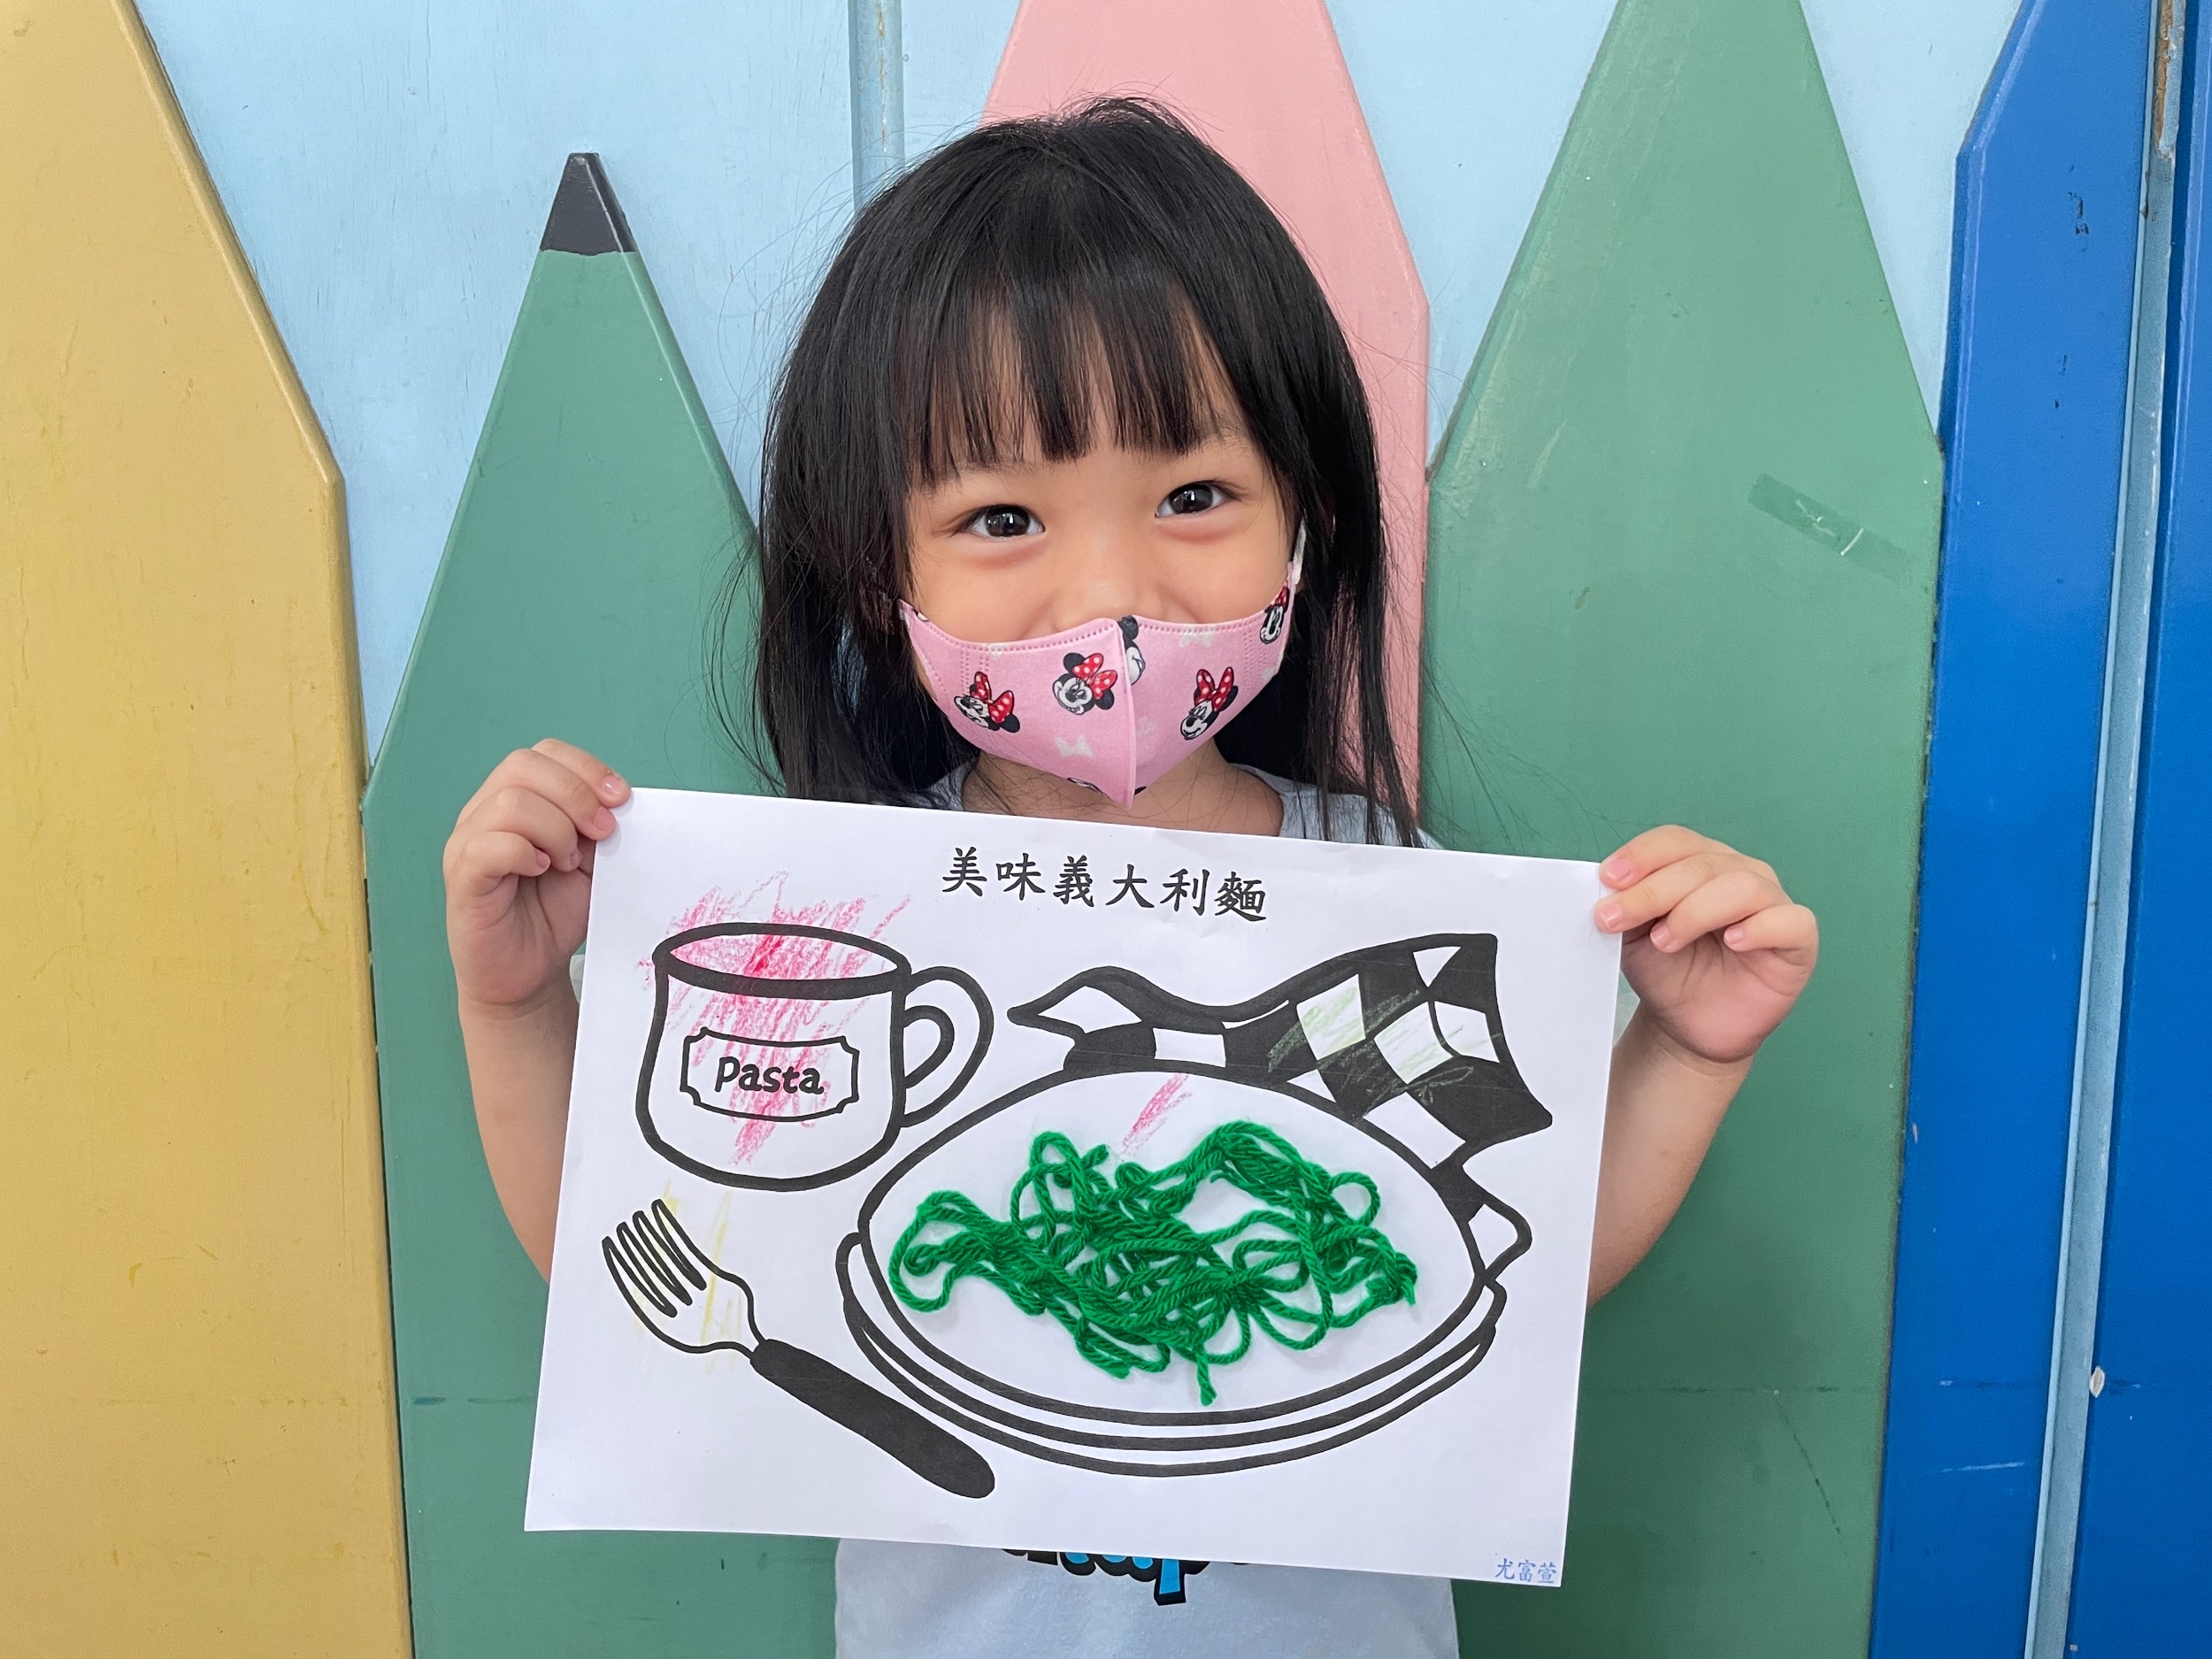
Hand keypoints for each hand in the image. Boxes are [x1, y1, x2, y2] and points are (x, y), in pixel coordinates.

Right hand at [443, 739, 629, 1012]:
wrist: (529, 973)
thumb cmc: (554, 914)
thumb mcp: (592, 861)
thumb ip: (598, 827)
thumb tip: (620, 801)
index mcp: (516, 799)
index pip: (544, 753)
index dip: (586, 768)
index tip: (621, 799)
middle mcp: (484, 812)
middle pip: (523, 766)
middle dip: (576, 795)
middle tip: (602, 833)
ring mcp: (467, 843)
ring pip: (509, 803)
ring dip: (555, 829)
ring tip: (567, 863)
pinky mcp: (462, 877)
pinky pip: (488, 846)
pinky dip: (526, 853)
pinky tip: (542, 871)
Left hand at [1594, 825, 1816, 1067]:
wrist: (1687, 1025)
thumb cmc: (1667, 971)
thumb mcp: (1632, 933)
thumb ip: (1624, 903)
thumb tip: (1604, 883)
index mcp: (1700, 862)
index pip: (1676, 841)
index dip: (1642, 855)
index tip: (1608, 879)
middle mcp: (1739, 873)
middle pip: (1701, 863)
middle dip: (1653, 891)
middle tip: (1617, 919)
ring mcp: (1772, 903)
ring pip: (1742, 885)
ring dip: (1695, 911)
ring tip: (1664, 942)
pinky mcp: (1798, 940)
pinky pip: (1790, 920)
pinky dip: (1759, 927)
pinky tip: (1733, 942)